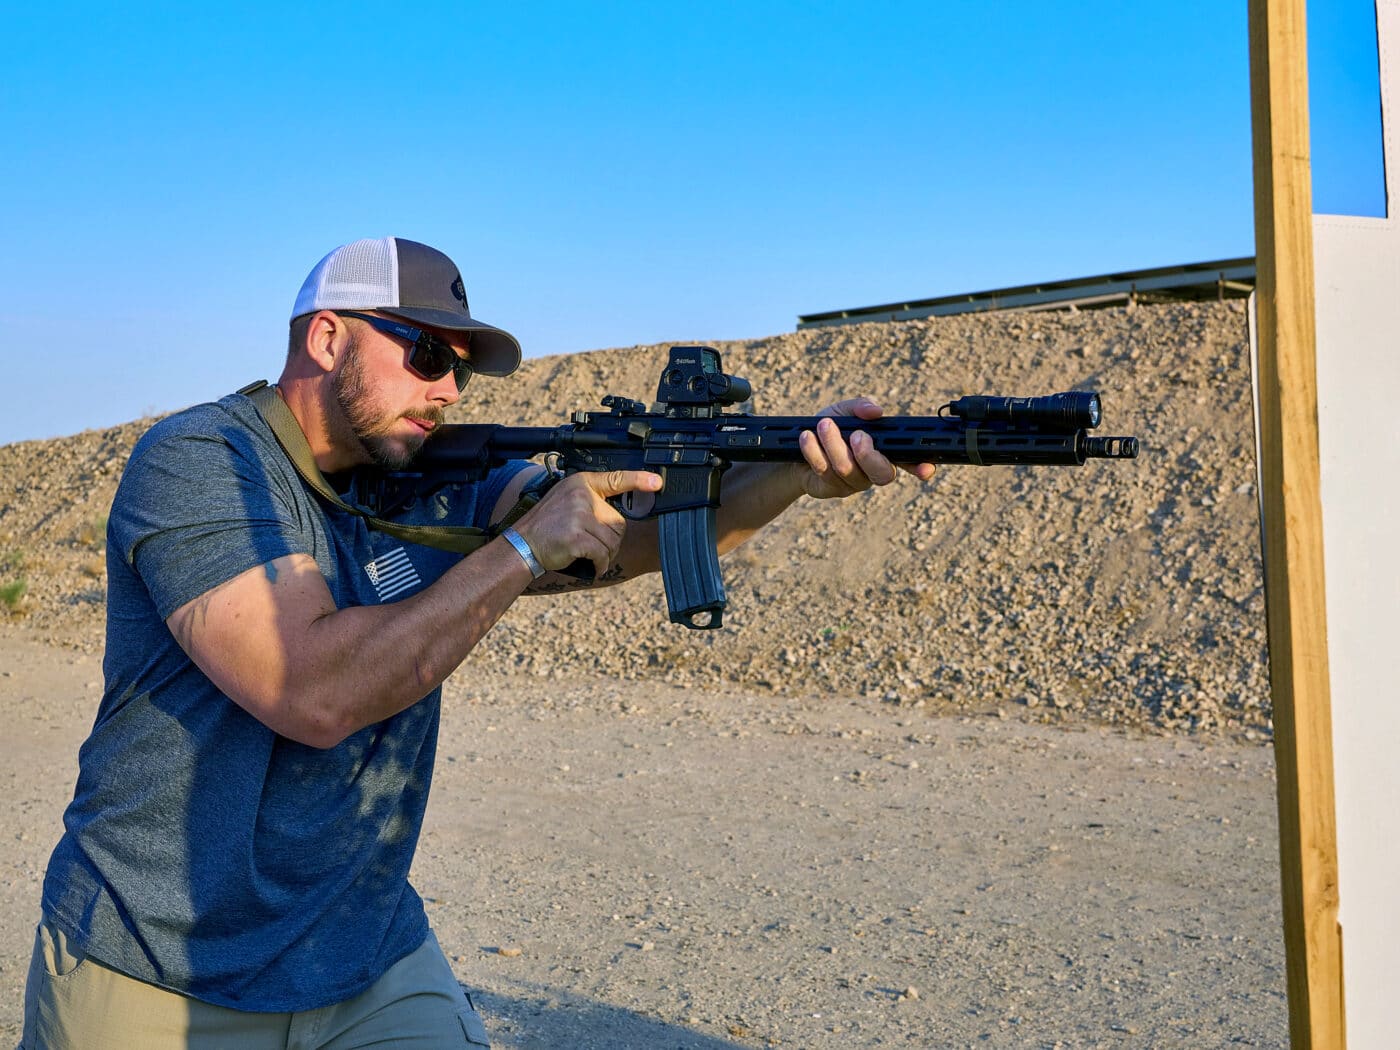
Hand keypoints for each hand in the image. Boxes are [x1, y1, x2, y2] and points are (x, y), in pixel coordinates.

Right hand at [511, 470, 662, 577]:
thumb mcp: (567, 500)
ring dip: (605, 555)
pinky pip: (602, 554)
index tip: (657, 482)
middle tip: (593, 545)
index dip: (638, 480)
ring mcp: (578, 515)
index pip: (616, 479)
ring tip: (588, 555)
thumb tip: (619, 518)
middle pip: (618, 522)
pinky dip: (600, 565)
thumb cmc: (547, 526)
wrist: (522, 545)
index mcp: (581, 483)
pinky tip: (591, 565)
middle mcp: (581, 495)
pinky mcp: (576, 537)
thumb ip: (591, 501)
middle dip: (611, 540)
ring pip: (612, 541)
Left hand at [796, 398, 935, 499]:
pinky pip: (826, 472)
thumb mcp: (843, 411)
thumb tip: (876, 411)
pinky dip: (814, 451)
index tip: (925, 468)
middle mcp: (872, 470)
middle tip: (856, 435)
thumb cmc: (827, 427)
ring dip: (834, 445)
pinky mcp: (831, 488)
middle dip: (868, 454)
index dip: (920, 466)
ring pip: (849, 470)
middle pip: (882, 474)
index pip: (909, 461)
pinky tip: (806, 437)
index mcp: (884, 450)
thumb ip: (860, 407)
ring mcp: (853, 483)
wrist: (796, 446)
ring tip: (823, 425)